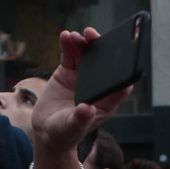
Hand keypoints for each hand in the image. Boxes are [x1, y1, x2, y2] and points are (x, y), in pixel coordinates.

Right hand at [29, 29, 134, 168]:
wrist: (47, 130)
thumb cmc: (65, 133)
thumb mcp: (72, 128)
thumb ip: (80, 119)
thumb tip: (88, 109)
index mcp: (106, 101)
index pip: (120, 85)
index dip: (122, 72)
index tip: (121, 59)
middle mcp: (97, 86)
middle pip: (105, 64)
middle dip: (102, 49)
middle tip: (94, 37)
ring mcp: (82, 77)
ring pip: (87, 55)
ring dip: (84, 44)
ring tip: (77, 36)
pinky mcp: (68, 72)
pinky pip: (70, 55)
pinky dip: (68, 45)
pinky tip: (65, 36)